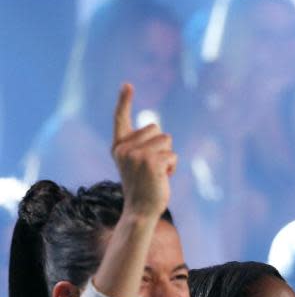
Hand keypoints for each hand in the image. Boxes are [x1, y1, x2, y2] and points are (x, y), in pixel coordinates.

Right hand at [111, 83, 175, 219]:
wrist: (140, 211)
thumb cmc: (143, 188)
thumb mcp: (138, 164)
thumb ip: (144, 147)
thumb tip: (162, 134)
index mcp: (118, 146)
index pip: (120, 118)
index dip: (124, 101)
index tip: (128, 85)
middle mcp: (124, 148)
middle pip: (156, 128)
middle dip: (161, 146)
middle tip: (152, 167)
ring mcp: (136, 155)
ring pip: (167, 141)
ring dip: (168, 157)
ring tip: (157, 173)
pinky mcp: (151, 163)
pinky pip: (173, 156)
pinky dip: (172, 167)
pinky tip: (162, 179)